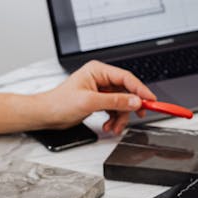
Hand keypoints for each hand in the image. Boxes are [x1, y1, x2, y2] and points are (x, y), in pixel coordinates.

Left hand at [32, 61, 155, 134]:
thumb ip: (115, 101)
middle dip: (129, 107)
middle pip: (126, 92)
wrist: (46, 115)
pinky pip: (114, 109)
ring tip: (113, 127)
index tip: (151, 100)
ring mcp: (100, 90)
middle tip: (138, 116)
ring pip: (121, 103)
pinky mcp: (99, 101)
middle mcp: (101, 79)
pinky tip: (108, 125)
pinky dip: (114, 119)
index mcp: (98, 71)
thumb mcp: (90, 102)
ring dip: (120, 117)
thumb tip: (134, 101)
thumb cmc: (59, 103)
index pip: (126, 78)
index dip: (140, 89)